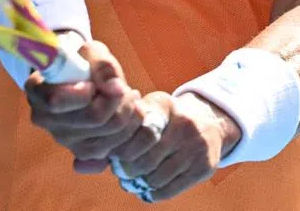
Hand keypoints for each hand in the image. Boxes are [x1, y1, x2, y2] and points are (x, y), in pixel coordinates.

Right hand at [25, 37, 143, 170]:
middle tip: (126, 88)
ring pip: (106, 138)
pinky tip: (130, 114)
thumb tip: (114, 88)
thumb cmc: (83, 62)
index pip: (56, 101)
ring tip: (130, 97)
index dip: (83, 93)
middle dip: (117, 101)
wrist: (84, 79)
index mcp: (38, 90)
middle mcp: (45, 119)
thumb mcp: (91, 52)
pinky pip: (113, 150)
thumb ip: (102, 65)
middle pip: (92, 119)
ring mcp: (63, 139)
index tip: (94, 84)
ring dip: (128, 116)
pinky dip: (129, 132)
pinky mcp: (82, 152)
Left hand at [109, 91, 241, 202]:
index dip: (121, 149)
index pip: (137, 133)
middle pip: (145, 160)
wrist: (210, 123)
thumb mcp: (150, 110)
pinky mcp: (205, 166)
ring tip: (134, 180)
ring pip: (156, 178)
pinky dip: (153, 194)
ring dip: (140, 184)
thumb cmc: (167, 121)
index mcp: (165, 105)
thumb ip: (124, 127)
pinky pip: (170, 190)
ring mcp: (197, 146)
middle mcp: (185, 123)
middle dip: (128, 170)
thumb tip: (89, 161)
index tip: (115, 154)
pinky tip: (148, 189)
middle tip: (122, 172)